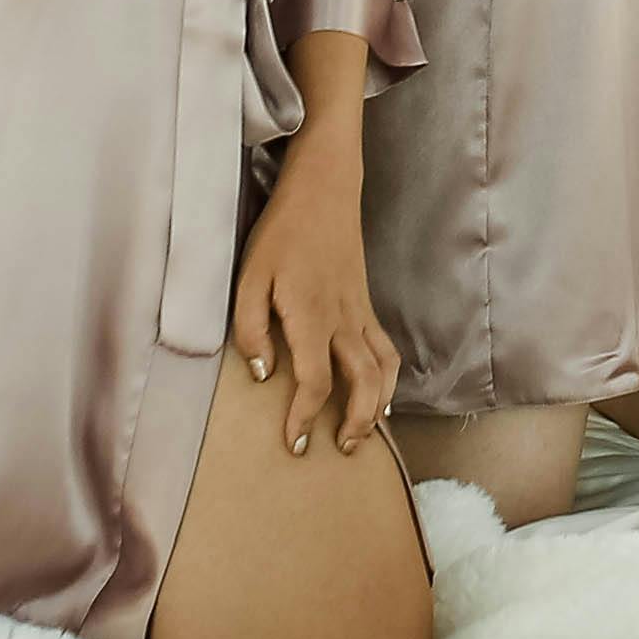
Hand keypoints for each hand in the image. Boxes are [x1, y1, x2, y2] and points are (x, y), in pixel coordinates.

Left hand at [228, 139, 402, 456]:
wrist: (323, 190)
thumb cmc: (281, 233)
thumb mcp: (249, 277)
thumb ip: (251, 328)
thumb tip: (263, 373)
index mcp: (311, 316)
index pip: (314, 381)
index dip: (304, 417)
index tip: (295, 443)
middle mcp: (343, 320)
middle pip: (363, 383)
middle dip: (355, 422)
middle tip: (341, 448)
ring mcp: (360, 312)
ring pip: (384, 369)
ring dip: (378, 404)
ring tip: (365, 431)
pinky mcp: (366, 304)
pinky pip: (387, 348)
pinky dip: (390, 377)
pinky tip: (381, 394)